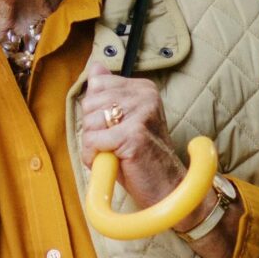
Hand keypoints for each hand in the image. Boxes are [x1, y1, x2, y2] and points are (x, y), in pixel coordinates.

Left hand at [78, 61, 239, 257]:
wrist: (168, 190)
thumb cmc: (142, 158)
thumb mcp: (124, 120)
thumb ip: (108, 93)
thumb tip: (95, 67)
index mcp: (143, 88)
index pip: (96, 85)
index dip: (96, 113)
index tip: (115, 129)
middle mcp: (145, 96)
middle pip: (90, 103)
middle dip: (94, 129)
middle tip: (115, 145)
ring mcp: (141, 114)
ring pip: (90, 122)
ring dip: (94, 145)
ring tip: (116, 154)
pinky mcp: (134, 134)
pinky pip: (93, 140)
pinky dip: (94, 156)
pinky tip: (113, 162)